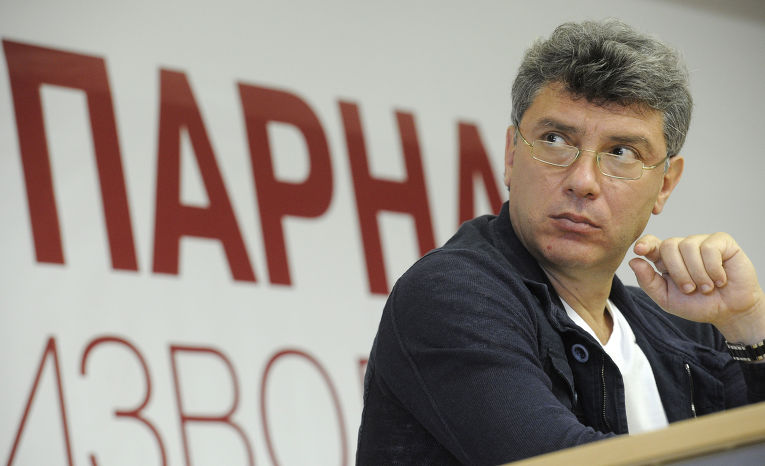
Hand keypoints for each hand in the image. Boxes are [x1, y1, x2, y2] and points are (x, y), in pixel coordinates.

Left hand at [629, 233, 764, 343]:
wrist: (729, 312)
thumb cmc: (697, 305)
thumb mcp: (667, 299)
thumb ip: (648, 282)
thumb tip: (633, 261)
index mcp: (666, 260)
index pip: (651, 243)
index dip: (645, 243)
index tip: (640, 250)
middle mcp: (682, 248)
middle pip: (669, 245)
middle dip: (678, 272)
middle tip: (690, 289)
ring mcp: (701, 242)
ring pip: (688, 246)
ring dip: (697, 273)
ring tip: (707, 288)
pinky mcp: (722, 242)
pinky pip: (709, 248)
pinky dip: (713, 268)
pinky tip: (720, 279)